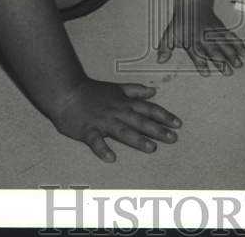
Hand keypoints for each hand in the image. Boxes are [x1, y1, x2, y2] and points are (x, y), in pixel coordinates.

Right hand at [49, 77, 180, 162]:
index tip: (178, 124)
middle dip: (157, 130)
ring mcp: (103, 121)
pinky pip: (96, 141)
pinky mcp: (88, 130)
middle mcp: (117, 112)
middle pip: (140, 121)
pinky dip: (103, 149)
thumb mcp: (116, 88)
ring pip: (123, 131)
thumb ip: (135, 90)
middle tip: (173, 138)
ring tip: (152, 148)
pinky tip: (111, 158)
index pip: (148, 109)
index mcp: (124, 103)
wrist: (67, 92)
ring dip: (137, 139)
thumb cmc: (92, 91)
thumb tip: (153, 91)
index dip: (164, 116)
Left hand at [157, 4, 244, 75]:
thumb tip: (160, 60)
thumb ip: (165, 49)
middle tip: (228, 71)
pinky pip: (231, 37)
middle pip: (214, 50)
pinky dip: (238, 44)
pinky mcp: (221, 29)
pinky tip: (243, 52)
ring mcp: (214, 33)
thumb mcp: (170, 35)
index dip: (201, 64)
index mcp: (192, 40)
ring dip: (232, 55)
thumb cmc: (182, 22)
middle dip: (221, 61)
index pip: (197, 54)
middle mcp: (204, 37)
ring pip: (225, 44)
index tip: (206, 73)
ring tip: (238, 65)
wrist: (192, 4)